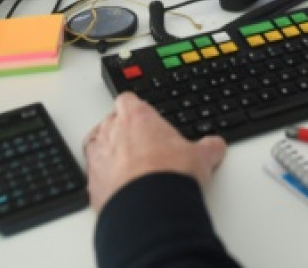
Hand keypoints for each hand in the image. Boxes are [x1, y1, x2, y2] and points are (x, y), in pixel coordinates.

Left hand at [83, 92, 227, 212]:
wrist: (151, 208)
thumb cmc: (170, 174)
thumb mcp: (200, 156)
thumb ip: (207, 147)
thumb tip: (215, 147)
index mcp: (137, 117)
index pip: (128, 100)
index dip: (135, 108)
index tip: (142, 116)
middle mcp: (112, 133)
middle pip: (109, 122)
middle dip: (121, 131)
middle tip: (140, 145)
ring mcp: (98, 158)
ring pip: (95, 146)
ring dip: (107, 153)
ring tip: (125, 167)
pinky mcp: (92, 185)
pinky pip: (94, 176)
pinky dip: (103, 180)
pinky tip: (118, 189)